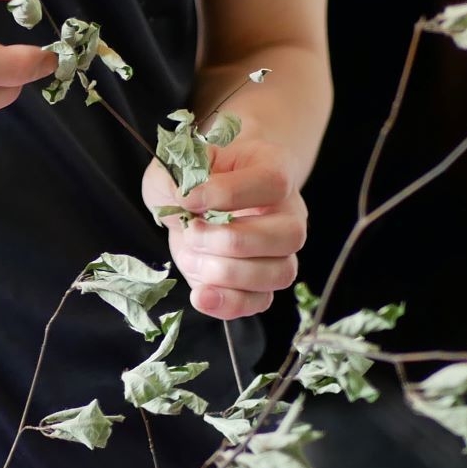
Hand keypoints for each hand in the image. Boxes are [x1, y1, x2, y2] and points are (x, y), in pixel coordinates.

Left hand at [142, 136, 307, 319]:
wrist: (202, 198)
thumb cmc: (197, 177)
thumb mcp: (179, 164)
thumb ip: (177, 175)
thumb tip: (185, 198)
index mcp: (273, 169)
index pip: (272, 182)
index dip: (227, 194)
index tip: (187, 198)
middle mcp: (288, 213)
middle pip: (289, 235)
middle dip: (230, 240)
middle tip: (191, 232)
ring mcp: (280, 251)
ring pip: (280, 273)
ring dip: (227, 273)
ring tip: (192, 258)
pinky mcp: (261, 283)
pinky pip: (260, 302)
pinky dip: (228, 303)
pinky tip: (200, 294)